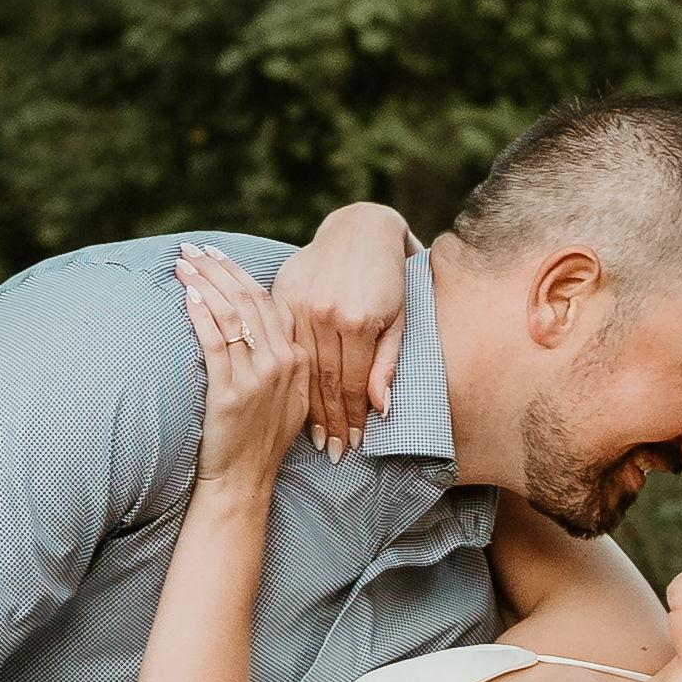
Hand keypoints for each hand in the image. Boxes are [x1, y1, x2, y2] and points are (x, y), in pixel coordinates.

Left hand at [171, 242, 312, 489]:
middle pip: (248, 302)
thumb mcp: (286, 396)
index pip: (268, 303)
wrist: (246, 480)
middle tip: (192, 249)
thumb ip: (282, 361)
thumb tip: (263, 325)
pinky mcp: (231, 393)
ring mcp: (258, 378)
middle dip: (217, 270)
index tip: (217, 254)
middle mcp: (282, 364)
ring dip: (204, 285)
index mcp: (297, 360)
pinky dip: (201, 316)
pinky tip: (188, 297)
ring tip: (182, 265)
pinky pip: (215, 344)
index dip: (240, 274)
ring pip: (232, 317)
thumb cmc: (258, 439)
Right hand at [274, 202, 412, 457]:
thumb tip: (381, 409)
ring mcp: (301, 304)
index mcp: (359, 321)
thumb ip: (387, 363)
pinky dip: (288, 372)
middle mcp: (327, 314)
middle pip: (324, 381)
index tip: (353, 444)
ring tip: (315, 436)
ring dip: (308, 404)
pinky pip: (284, 344)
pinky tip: (289, 395)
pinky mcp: (283, 294)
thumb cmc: (388, 278)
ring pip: (302, 367)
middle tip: (333, 452)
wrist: (359, 230)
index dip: (352, 418)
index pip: (352, 383)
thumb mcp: (398, 319)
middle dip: (330, 421)